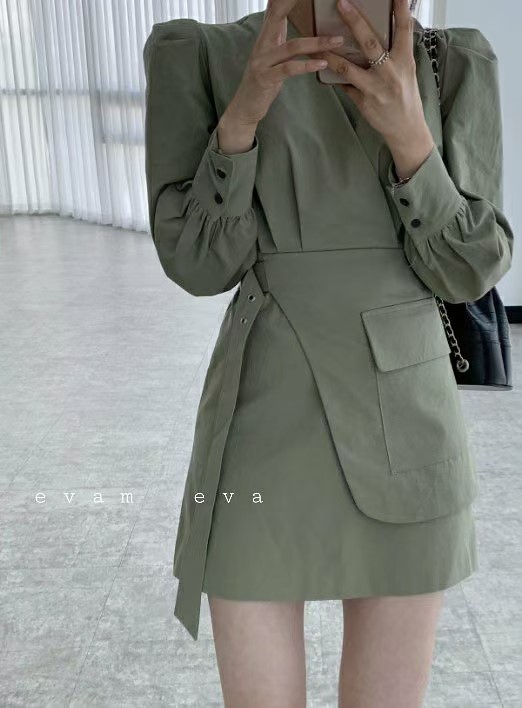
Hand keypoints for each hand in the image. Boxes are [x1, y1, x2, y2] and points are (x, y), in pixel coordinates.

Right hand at [224, 0, 345, 127]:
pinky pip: (288, 69)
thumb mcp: (272, 57)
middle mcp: (262, 45)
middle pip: (278, 15)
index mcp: (266, 37)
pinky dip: (306, 66)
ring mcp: (262, 62)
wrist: (245, 108)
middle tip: (322, 0)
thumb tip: (290, 20)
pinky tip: (322, 63)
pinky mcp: (265, 79)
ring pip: (292, 46)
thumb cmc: (263, 82)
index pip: (276, 9)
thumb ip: (281, 38)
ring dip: (317, 43)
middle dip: (294, 3)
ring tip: (338, 40)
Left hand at [315, 0, 431, 146]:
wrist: (406, 129)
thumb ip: (396, 52)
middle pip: (370, 44)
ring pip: (348, 68)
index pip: (403, 30)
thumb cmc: (406, 96)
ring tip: (318, 42)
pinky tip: (324, 68)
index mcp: (404, 61)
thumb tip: (387, 29)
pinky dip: (335, 76)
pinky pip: (345, 86)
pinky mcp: (363, 102)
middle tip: (342, 3)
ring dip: (331, 54)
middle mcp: (390, 73)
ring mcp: (374, 88)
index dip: (400, 10)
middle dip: (355, 22)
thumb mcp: (407, 71)